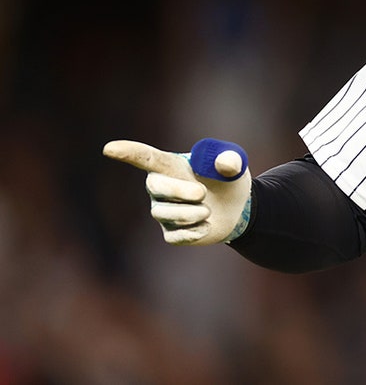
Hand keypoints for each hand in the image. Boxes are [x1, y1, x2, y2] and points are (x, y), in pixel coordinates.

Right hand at [104, 138, 251, 245]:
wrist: (238, 208)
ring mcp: (162, 211)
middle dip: (179, 191)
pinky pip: (175, 236)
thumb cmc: (227, 180)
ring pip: (166, 214)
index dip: (128, 152)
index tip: (109, 148)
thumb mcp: (235, 165)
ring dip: (194, 213)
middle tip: (203, 193)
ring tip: (208, 210)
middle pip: (156, 187)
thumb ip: (230, 160)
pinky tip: (206, 226)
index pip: (145, 157)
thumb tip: (224, 164)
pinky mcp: (170, 233)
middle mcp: (160, 188)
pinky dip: (196, 232)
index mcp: (171, 166)